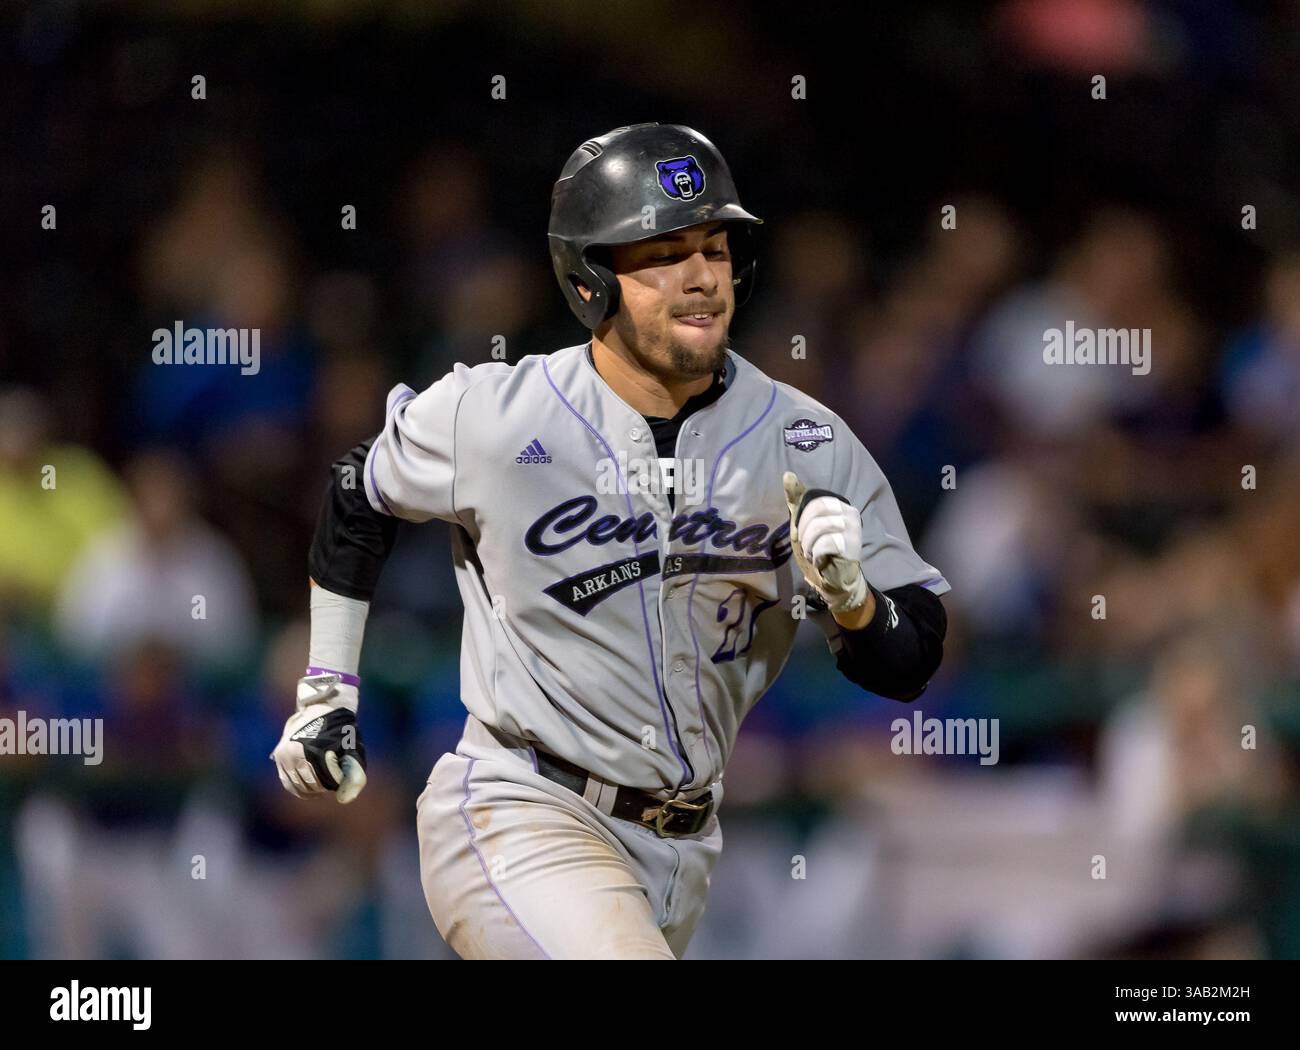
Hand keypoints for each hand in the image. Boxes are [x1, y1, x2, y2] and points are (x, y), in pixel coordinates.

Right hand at [271, 673, 367, 802]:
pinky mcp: (278, 756)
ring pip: (296, 786)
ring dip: (310, 790)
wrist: (321, 707)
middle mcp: (294, 754)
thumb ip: (353, 773)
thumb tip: (344, 800)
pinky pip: (286, 781)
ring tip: (322, 785)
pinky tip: (309, 788)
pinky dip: (297, 788)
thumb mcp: (352, 747)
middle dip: (323, 787)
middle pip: (310, 785)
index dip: (335, 783)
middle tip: (332, 781)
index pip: (324, 782)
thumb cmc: (341, 728)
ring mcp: (284, 755)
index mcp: (313, 752)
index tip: (341, 775)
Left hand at [782, 471, 868, 615]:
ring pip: (820, 528)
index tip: (801, 533)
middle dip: (804, 532)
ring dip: (809, 545)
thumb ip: (797, 500)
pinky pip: (825, 544)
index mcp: (839, 505)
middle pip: (817, 511)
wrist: (833, 579)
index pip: (815, 501)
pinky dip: (816, 555)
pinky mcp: (853, 546)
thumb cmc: (818, 550)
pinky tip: (821, 560)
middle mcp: (851, 513)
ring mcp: (854, 530)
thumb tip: (787, 475)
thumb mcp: (803, 523)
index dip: (802, 519)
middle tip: (806, 545)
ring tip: (813, 553)